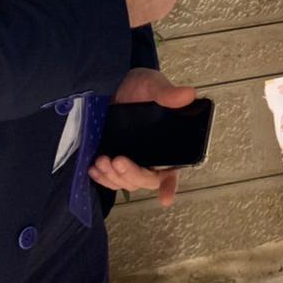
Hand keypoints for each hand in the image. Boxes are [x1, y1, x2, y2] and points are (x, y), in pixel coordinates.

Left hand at [88, 68, 196, 204]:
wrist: (117, 83)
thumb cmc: (143, 87)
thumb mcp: (154, 86)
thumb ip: (168, 93)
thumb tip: (189, 94)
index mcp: (168, 147)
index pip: (173, 170)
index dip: (170, 186)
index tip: (165, 198)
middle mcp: (152, 159)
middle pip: (146, 179)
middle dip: (132, 175)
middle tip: (117, 160)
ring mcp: (132, 161)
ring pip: (127, 182)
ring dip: (114, 176)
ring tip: (101, 161)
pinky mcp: (114, 159)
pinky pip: (111, 178)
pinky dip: (102, 177)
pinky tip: (94, 169)